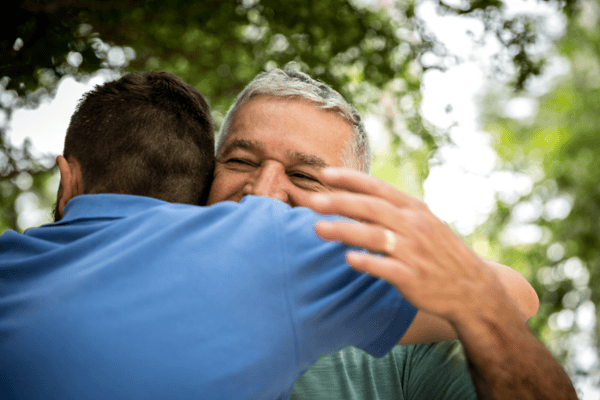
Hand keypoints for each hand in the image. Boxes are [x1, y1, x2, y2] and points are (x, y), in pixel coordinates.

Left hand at [307, 167, 511, 325]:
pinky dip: (368, 262)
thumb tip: (354, 201)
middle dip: (340, 202)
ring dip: (344, 231)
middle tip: (312, 200)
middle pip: (371, 208)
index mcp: (414, 209)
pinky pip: (387, 268)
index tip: (324, 174)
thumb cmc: (439, 252)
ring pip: (374, 236)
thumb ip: (391, 211)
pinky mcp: (414, 277)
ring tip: (317, 228)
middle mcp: (414, 225)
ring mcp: (414, 251)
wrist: (473, 288)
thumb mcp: (422, 223)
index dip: (350, 179)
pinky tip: (348, 258)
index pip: (378, 188)